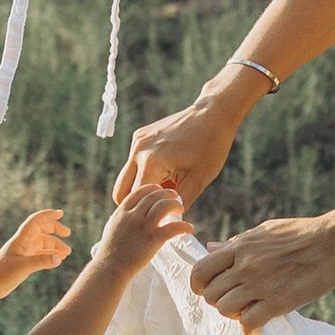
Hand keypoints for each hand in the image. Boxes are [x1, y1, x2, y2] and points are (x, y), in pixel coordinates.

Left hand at [0, 205, 72, 284]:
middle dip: (55, 229)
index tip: (61, 213)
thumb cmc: (1, 275)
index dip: (47, 215)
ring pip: (42, 244)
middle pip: (41, 230)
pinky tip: (57, 260)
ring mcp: (23, 253)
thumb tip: (59, 257)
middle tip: (68, 234)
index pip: (35, 221)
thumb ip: (41, 262)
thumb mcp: (23, 268)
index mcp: (20, 240)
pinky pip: (40, 254)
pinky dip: (49, 255)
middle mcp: (22, 243)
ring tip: (67, 253)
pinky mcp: (23, 262)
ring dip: (55, 246)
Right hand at [95, 181, 191, 276]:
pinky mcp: (153, 240)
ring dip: (175, 205)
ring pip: (164, 206)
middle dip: (166, 193)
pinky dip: (183, 226)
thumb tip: (126, 214)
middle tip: (175, 195)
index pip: (139, 192)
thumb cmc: (109, 253)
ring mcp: (143, 227)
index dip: (152, 188)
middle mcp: (133, 216)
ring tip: (180, 209)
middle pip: (153, 196)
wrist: (109, 268)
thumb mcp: (111, 228)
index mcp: (122, 212)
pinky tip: (189, 228)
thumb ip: (121, 219)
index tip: (159, 189)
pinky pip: (172, 228)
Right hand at [114, 79, 248, 209]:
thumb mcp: (199, 179)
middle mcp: (138, 150)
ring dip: (143, 186)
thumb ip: (181, 202)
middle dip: (138, 203)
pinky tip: (170, 168)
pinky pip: (135, 161)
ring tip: (170, 184)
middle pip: (122, 191)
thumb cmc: (211, 146)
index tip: (161, 217)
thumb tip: (168, 221)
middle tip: (160, 205)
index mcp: (151, 162)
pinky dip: (146, 170)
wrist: (213, 112)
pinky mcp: (140, 135)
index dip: (148, 213)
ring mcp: (137, 141)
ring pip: (127, 176)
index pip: (137, 200)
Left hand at [189, 212, 334, 334]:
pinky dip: (250, 327)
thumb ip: (237, 243)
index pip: (200, 271)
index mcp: (241, 247)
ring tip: (249, 309)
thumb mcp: (266, 231)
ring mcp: (261, 285)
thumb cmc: (303, 233)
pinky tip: (260, 322)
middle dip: (220, 301)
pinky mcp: (279, 302)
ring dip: (234, 314)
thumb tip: (211, 247)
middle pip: (211, 295)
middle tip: (237, 301)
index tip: (210, 290)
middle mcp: (246, 266)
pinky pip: (248, 324)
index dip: (200, 285)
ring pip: (225, 310)